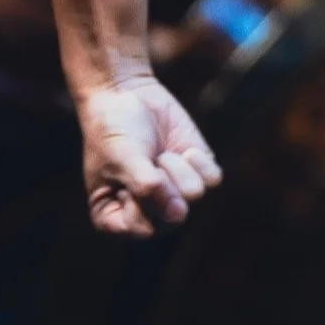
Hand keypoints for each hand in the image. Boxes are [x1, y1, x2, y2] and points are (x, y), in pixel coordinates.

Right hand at [75, 73, 221, 236]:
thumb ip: (145, 188)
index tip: (126, 177)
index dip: (140, 201)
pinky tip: (183, 150)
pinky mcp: (198, 175)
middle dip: (163, 181)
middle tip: (148, 160)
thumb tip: (179, 213)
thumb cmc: (112, 131)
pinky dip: (198, 162)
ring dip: (177, 169)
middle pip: (173, 216)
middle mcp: (149, 214)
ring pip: (194, 197)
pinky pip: (212, 181)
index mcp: (117, 219)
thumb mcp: (121, 159)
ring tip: (161, 154)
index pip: (143, 229)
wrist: (126, 94)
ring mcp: (176, 196)